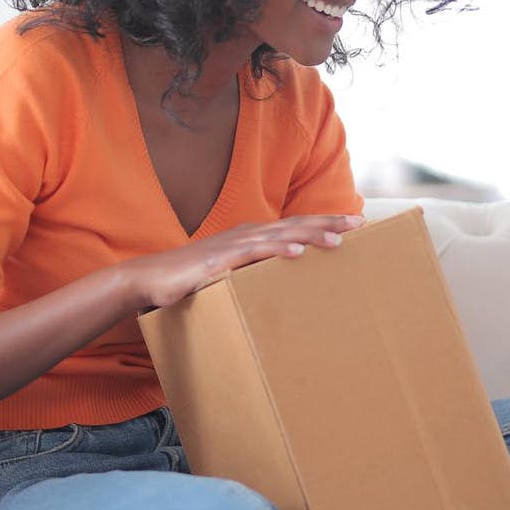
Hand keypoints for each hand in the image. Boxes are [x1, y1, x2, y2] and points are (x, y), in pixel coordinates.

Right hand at [124, 214, 364, 309]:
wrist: (149, 280)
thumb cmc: (189, 280)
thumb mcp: (229, 275)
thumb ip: (253, 275)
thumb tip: (278, 286)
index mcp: (250, 237)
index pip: (294, 226)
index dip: (324, 222)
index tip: (354, 223)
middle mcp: (246, 235)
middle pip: (295, 225)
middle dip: (328, 222)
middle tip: (360, 222)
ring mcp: (232, 246)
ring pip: (280, 235)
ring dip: (311, 234)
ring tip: (340, 237)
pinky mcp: (219, 261)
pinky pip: (253, 254)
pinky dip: (277, 250)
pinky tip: (298, 252)